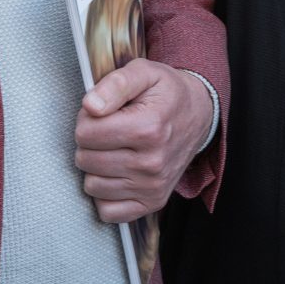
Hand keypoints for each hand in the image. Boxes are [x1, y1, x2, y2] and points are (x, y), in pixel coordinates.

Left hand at [75, 60, 213, 222]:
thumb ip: (115, 84)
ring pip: (92, 185)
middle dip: (89, 142)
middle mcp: (152, 162)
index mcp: (148, 128)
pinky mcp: (153, 202)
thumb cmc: (166, 93)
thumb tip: (90, 106)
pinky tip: (115, 174)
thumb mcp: (144, 72)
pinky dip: (105, 194)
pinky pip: (109, 211)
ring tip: (113, 150)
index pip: (86, 133)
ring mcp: (153, 186)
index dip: (86, 118)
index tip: (101, 112)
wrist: (198, 115)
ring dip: (95, 167)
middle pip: (86, 159)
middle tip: (107, 130)